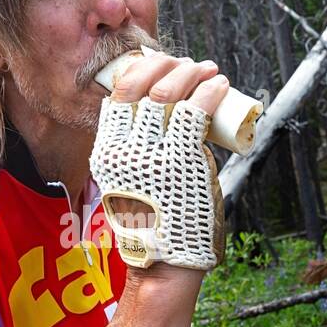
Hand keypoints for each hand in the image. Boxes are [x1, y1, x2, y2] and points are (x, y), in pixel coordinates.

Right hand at [89, 53, 229, 270]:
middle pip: (140, 86)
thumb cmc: (154, 225)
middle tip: (186, 64)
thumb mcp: (128, 183)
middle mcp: (125, 150)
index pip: (117, 95)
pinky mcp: (183, 161)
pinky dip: (210, 91)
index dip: (140, 71)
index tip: (160, 66)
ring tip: (209, 70)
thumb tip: (161, 123)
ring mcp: (154, 155)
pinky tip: (219, 85)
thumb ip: (135, 156)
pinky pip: (196, 112)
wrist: (165, 261)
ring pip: (168, 93)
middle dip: (165, 65)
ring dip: (192, 73)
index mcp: (107, 153)